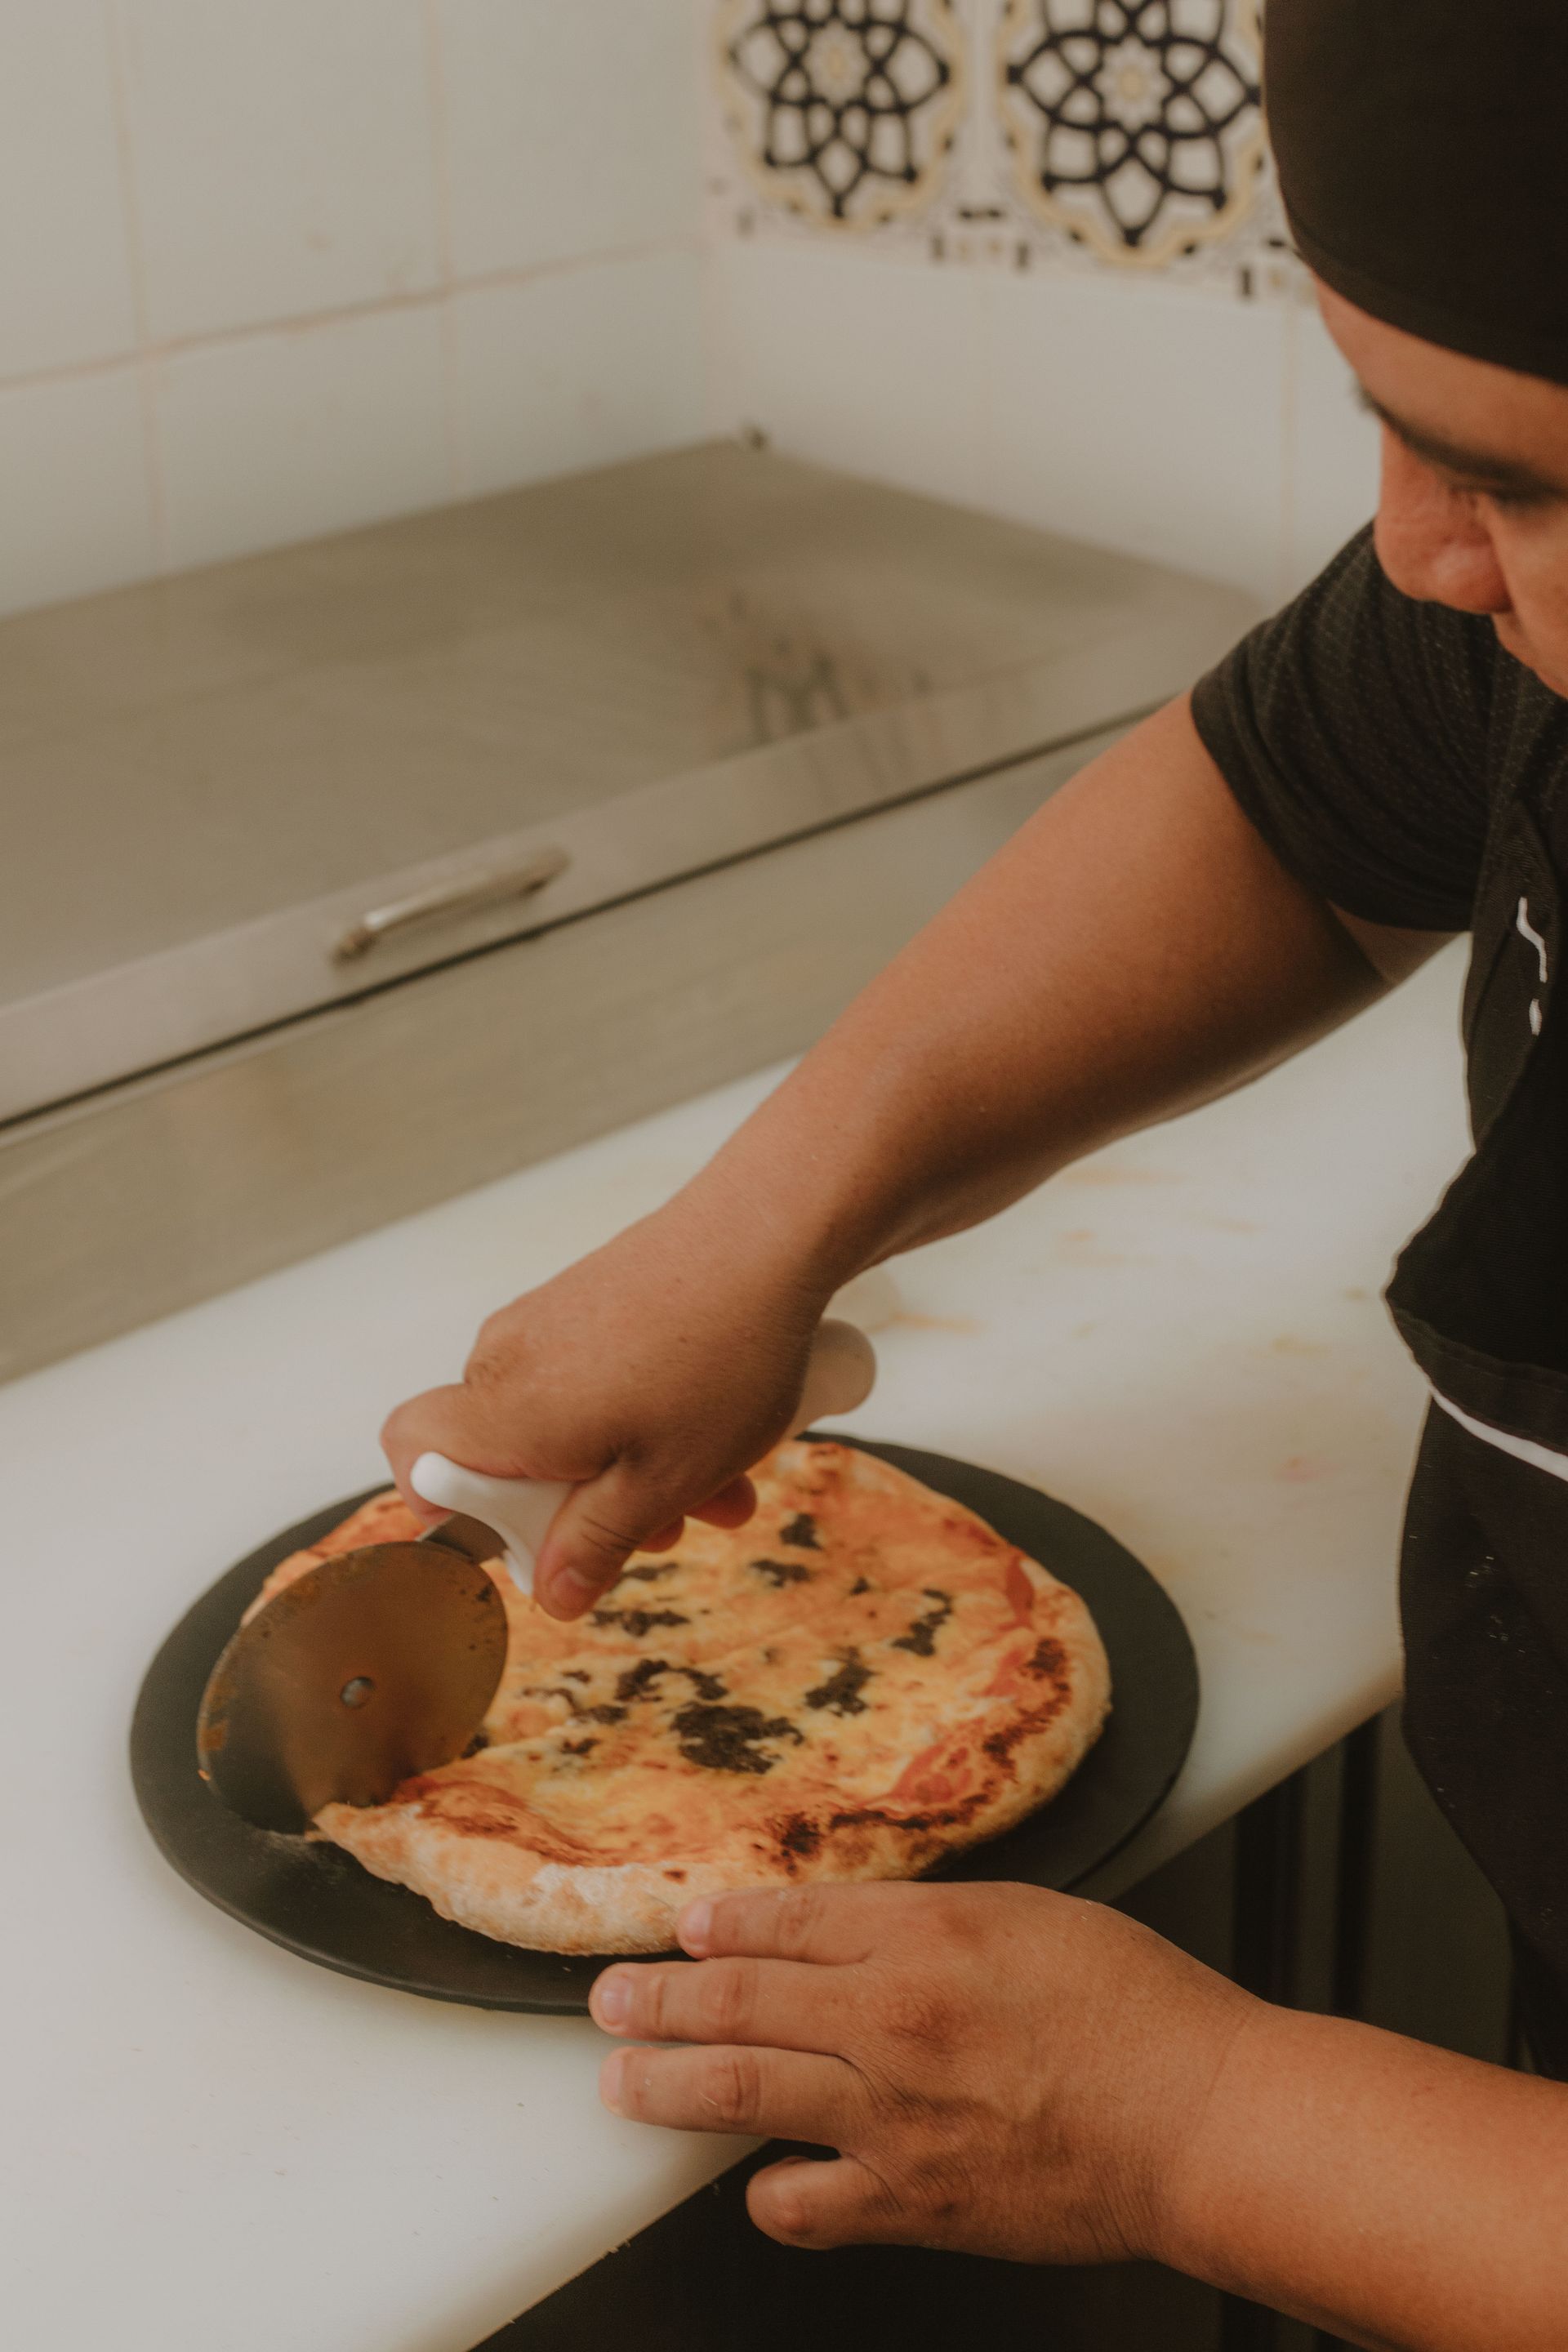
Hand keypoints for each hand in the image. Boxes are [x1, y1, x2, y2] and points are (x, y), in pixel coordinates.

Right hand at [381, 1199, 833, 1619]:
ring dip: (632, 1471)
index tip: (533, 1535)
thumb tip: (553, 1594)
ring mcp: (549, 1321)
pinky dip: (642, 1420)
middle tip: (667, 1528)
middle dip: (584, 1510)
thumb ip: (596, 1545)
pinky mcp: (589, 1299)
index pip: (413, 1454)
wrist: (770, 1235)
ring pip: (563, 1424)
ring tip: (720, 1488)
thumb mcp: (665, 1481)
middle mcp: (509, 1358)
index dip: (452, 1509)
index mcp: (507, 1409)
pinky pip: (590, 1381)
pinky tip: (719, 1436)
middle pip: (505, 1456)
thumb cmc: (720, 1356)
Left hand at [590, 1881, 1251, 2262]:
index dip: (723, 1924)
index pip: (787, 1920)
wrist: (1201, 2119)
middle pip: (739, 1999)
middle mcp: (890, 2018)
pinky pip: (805, 2206)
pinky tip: (760, 2183)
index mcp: (924, 1934)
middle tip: (609, 1998)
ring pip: (741, 2093)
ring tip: (620, 2080)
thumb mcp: (1032, 1915)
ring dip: (667, 2084)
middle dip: (659, 1998)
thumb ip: (933, 1923)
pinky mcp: (913, 2203)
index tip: (685, 1927)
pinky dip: (772, 2194)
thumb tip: (859, 1931)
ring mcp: (892, 2116)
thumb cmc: (1140, 2010)